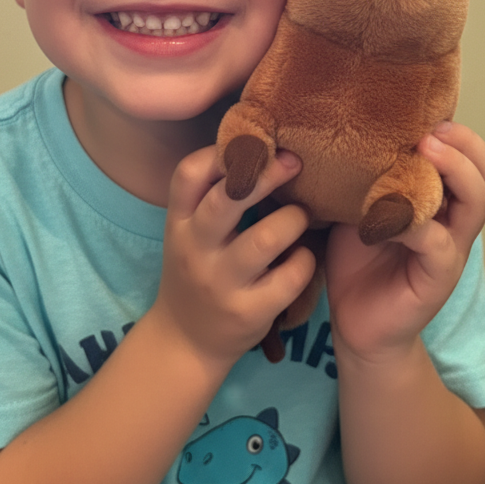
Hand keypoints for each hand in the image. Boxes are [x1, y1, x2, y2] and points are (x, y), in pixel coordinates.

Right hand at [154, 146, 315, 367]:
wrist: (185, 341)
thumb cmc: (197, 270)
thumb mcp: (189, 232)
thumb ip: (212, 195)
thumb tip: (259, 142)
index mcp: (179, 224)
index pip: (188, 174)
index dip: (221, 152)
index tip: (252, 145)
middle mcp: (195, 250)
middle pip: (227, 198)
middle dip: (266, 173)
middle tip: (293, 162)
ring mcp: (220, 283)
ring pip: (266, 238)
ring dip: (293, 218)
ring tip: (301, 215)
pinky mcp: (248, 312)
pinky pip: (289, 277)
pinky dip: (305, 260)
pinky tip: (304, 256)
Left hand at [325, 122, 484, 361]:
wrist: (355, 323)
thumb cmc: (358, 261)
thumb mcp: (358, 206)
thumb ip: (367, 175)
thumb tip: (347, 129)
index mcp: (440, 201)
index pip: (469, 158)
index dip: (456, 134)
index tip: (426, 115)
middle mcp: (453, 222)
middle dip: (464, 145)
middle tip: (429, 131)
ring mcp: (451, 249)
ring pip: (476, 202)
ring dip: (453, 172)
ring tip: (424, 152)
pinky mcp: (439, 276)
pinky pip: (437, 241)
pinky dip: (414, 222)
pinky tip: (386, 216)